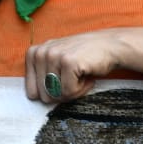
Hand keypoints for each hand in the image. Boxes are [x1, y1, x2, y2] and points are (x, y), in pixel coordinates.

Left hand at [24, 27, 142, 101]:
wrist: (110, 46)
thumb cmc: (83, 58)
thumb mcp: (56, 63)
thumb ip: (42, 76)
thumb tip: (34, 98)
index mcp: (33, 54)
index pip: (32, 92)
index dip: (52, 93)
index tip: (63, 81)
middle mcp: (40, 53)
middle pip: (44, 95)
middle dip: (63, 93)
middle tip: (75, 79)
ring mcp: (53, 56)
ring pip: (57, 94)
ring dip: (74, 91)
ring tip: (81, 76)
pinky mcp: (68, 62)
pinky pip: (69, 91)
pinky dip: (82, 89)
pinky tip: (87, 76)